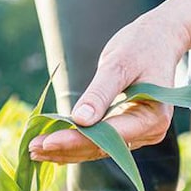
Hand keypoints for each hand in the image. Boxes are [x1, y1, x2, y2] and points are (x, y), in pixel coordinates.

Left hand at [28, 11, 190, 162]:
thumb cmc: (141, 46)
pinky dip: (75, 143)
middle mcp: (149, 132)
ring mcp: (139, 134)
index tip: (46, 142)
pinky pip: (99, 142)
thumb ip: (100, 93)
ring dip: (66, 151)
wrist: (159, 39)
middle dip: (66, 148)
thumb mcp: (119, 64)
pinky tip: (51, 146)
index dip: (76, 140)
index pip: (108, 136)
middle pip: (101, 147)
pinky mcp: (127, 130)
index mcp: (153, 117)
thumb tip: (79, 120)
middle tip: (31, 148)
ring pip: (98, 149)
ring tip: (34, 151)